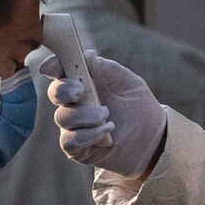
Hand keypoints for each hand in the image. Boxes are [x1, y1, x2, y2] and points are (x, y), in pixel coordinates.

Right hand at [40, 51, 166, 178]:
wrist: (153, 138)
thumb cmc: (139, 106)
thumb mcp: (128, 83)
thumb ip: (107, 69)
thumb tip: (87, 55)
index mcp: (84, 82)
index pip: (61, 71)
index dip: (53, 66)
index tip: (52, 67)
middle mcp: (75, 103)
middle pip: (55, 93)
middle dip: (64, 90)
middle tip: (81, 91)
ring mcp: (74, 126)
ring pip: (62, 117)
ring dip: (84, 115)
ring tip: (107, 115)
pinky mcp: (77, 148)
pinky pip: (69, 141)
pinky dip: (87, 135)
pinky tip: (106, 132)